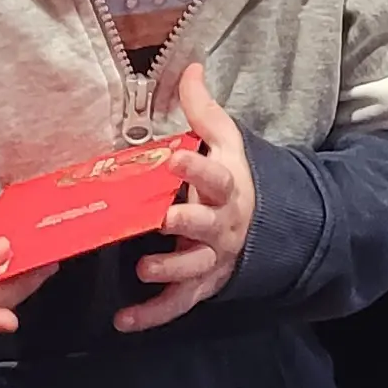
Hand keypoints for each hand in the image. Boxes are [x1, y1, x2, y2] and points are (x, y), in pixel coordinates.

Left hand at [119, 66, 256, 333]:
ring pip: (195, 269)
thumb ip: (203, 110)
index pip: (215, 176)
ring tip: (143, 269)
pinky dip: (152, 315)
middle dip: (187, 223)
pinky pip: (178, 304)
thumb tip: (190, 66)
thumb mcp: (225, 141)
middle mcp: (223, 226)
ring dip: (171, 271)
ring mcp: (212, 259)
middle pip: (208, 226)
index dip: (196, 168)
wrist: (263, 226)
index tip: (174, 157)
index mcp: (226, 187)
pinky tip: (124, 321)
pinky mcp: (202, 286)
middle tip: (163, 218)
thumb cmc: (232, 177)